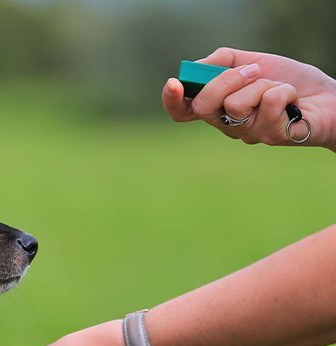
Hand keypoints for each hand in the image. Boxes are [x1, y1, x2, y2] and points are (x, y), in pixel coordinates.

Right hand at [162, 47, 335, 149]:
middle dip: (226, 79)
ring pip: (236, 103)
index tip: (173, 83)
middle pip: (204, 106)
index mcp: (218, 108)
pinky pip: (268, 102)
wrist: (327, 97)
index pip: (183, 112)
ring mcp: (248, 134)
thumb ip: (222, 61)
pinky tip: (293, 100)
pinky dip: (285, 90)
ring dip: (263, 84)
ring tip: (279, 89)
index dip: (172, 101)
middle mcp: (228, 125)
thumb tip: (198, 67)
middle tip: (253, 70)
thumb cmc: (289, 80)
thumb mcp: (253, 62)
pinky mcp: (271, 136)